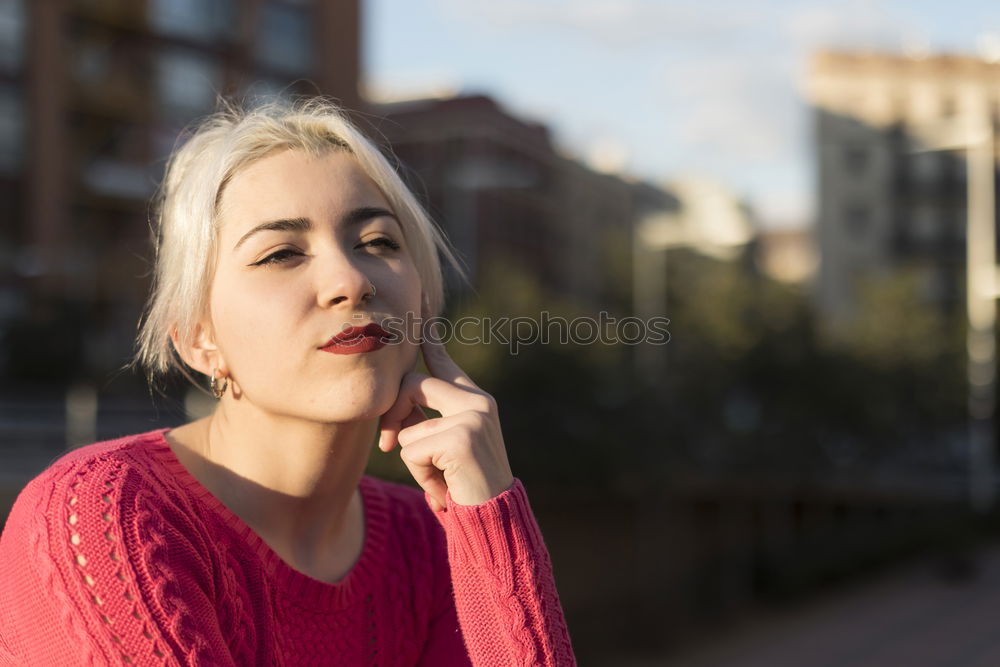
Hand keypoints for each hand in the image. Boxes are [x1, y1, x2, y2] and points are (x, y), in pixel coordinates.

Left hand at [378, 301, 513, 511]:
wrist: (494, 520)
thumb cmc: (463, 487)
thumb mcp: (438, 449)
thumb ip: (420, 423)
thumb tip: (392, 419)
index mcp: (473, 399)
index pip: (443, 360)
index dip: (428, 334)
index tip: (420, 301)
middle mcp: (477, 401)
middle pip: (411, 385)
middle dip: (391, 416)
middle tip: (386, 446)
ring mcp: (474, 416)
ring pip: (410, 425)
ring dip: (412, 459)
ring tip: (439, 479)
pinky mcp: (464, 436)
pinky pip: (413, 449)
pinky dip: (420, 474)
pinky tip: (445, 487)